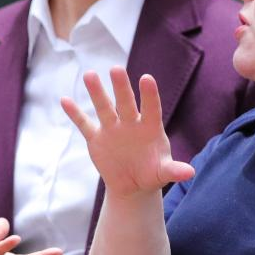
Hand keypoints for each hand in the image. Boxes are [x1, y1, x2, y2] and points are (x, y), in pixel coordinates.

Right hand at [61, 67, 193, 201]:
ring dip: (96, 92)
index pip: (151, 108)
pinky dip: (75, 114)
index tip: (146, 78)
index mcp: (150, 127)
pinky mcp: (96, 138)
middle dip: (121, 87)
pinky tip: (65, 100)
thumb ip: (174, 170)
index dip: (149, 94)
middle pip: (125, 102)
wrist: (132, 185)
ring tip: (89, 75)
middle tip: (116, 69)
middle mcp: (130, 123)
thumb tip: (190, 173)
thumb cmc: (152, 174)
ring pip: (104, 107)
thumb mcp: (163, 173)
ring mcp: (112, 128)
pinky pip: (84, 124)